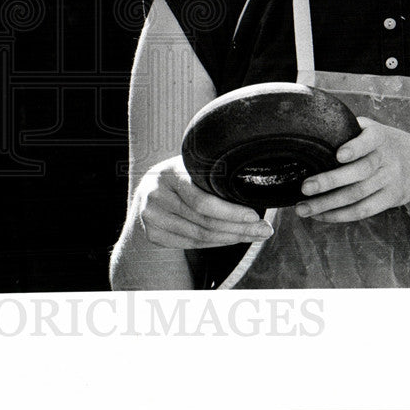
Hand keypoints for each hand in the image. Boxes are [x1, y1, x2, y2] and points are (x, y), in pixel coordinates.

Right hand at [132, 155, 273, 248]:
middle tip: (263, 230)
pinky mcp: (153, 234)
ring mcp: (151, 216)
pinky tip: (231, 238)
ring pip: (199, 235)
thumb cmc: (179, 177)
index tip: (254, 216)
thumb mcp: (189, 166)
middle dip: (239, 228)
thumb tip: (253, 188)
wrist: (146, 191)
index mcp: (169, 173)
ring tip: (253, 235)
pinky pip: (191, 243)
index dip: (230, 212)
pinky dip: (215, 243)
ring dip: (231, 238)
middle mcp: (156, 194)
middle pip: (203, 221)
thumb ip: (210, 174)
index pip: (201, 201)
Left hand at [295, 117, 409, 222]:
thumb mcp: (370, 129)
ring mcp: (390, 180)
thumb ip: (347, 130)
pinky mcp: (390, 199)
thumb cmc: (380, 144)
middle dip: (330, 181)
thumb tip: (306, 130)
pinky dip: (340, 215)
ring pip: (358, 195)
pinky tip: (320, 215)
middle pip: (360, 172)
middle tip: (305, 187)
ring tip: (302, 208)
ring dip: (328, 204)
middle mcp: (387, 158)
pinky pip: (364, 210)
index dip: (355, 148)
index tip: (339, 154)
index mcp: (379, 137)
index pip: (369, 141)